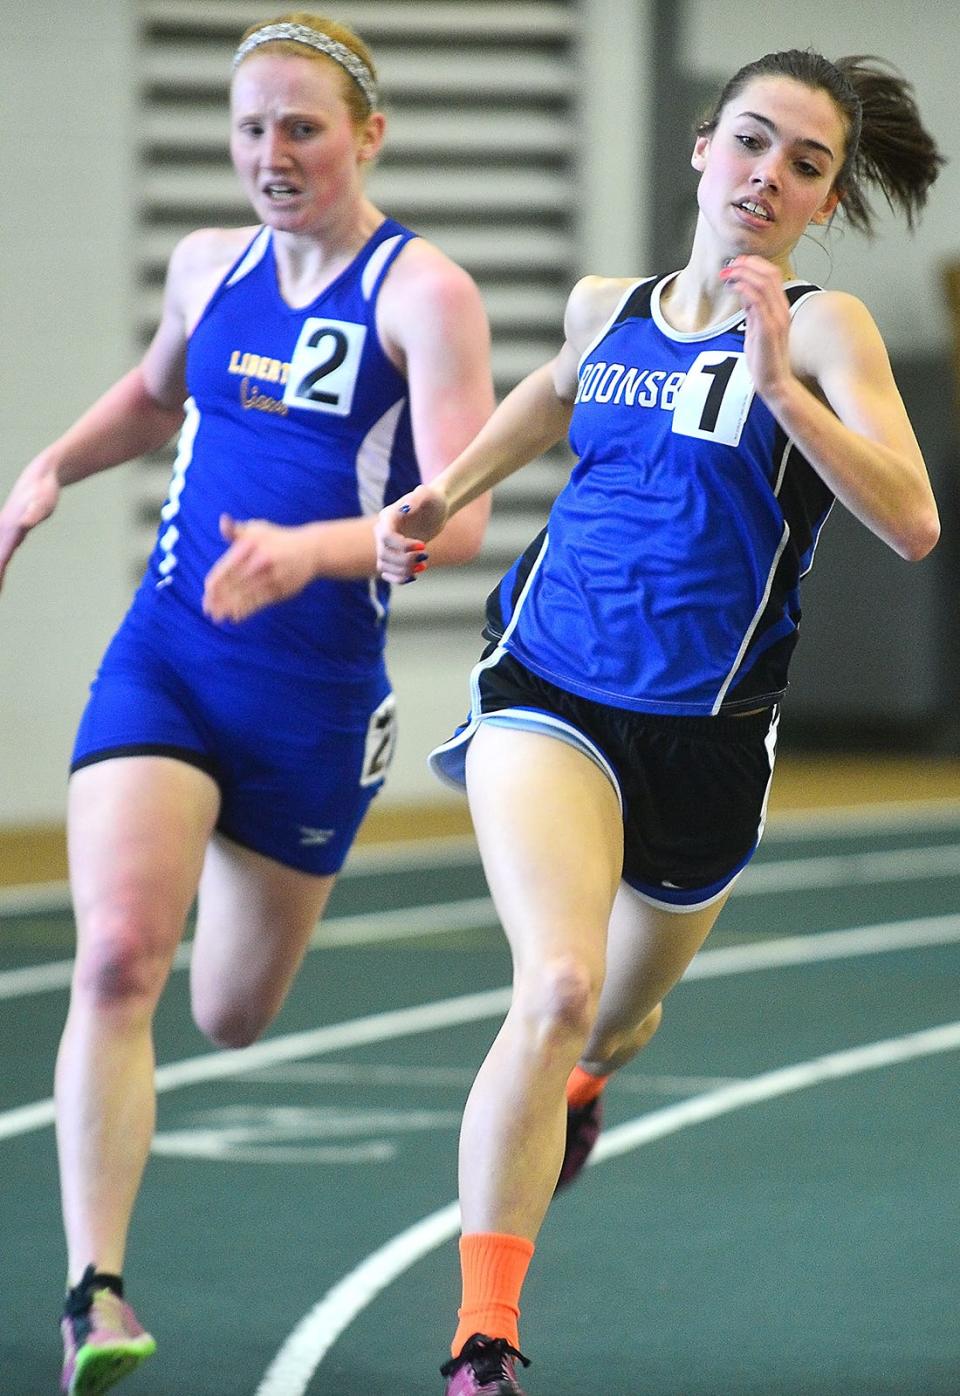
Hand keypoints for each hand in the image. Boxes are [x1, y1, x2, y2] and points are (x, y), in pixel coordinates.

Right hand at [0, 464, 59, 591]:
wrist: (39, 477)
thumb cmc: (43, 491)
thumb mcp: (42, 503)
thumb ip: (33, 514)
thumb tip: (25, 523)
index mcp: (9, 531)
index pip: (0, 559)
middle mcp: (3, 532)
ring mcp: (6, 531)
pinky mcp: (13, 530)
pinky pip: (3, 551)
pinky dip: (1, 563)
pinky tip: (1, 570)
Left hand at [202, 514, 316, 621]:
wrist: (312, 549)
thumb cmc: (278, 539)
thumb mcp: (258, 529)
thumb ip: (237, 530)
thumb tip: (223, 522)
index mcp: (251, 546)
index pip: (226, 568)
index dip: (215, 584)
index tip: (206, 593)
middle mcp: (261, 561)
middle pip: (233, 584)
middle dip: (218, 599)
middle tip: (207, 610)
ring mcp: (272, 576)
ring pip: (246, 595)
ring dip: (229, 608)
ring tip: (218, 617)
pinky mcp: (282, 589)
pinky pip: (260, 602)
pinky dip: (246, 610)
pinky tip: (235, 616)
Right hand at [374, 483, 447, 583]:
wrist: (435, 510)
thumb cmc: (433, 500)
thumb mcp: (429, 495)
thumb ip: (419, 496)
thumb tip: (405, 507)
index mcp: (388, 517)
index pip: (386, 537)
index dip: (402, 546)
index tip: (422, 546)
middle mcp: (382, 532)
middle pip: (384, 554)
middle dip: (406, 560)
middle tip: (426, 555)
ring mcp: (385, 545)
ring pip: (384, 566)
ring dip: (403, 571)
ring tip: (423, 565)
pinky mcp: (392, 555)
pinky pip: (387, 573)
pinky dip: (399, 578)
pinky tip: (414, 575)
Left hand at [719, 255, 793, 400]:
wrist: (774, 382)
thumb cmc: (764, 359)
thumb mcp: (756, 329)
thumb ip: (753, 311)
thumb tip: (744, 294)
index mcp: (780, 308)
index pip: (772, 275)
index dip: (754, 264)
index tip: (736, 263)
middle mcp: (782, 309)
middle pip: (770, 273)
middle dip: (747, 265)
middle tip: (729, 266)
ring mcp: (777, 318)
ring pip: (764, 283)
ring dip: (743, 274)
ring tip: (727, 274)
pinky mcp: (769, 329)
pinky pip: (758, 301)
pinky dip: (745, 289)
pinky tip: (733, 287)